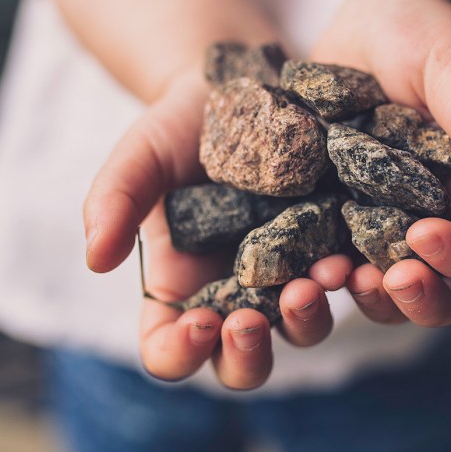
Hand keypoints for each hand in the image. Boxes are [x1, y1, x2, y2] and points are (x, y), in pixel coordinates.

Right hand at [83, 69, 344, 388]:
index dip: (179, 353)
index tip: (197, 322)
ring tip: (315, 278)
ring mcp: (285, 276)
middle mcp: (235, 295)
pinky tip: (354, 259)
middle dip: (247, 354)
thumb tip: (96, 259)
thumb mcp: (139, 158)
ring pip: (299, 330)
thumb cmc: (176, 130)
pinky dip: (351, 282)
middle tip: (251, 320)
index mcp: (180, 290)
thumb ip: (113, 202)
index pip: (169, 352)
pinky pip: (342, 282)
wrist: (235, 88)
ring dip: (306, 318)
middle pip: (241, 363)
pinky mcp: (326, 247)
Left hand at [311, 0, 450, 325]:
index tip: (423, 234)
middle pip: (445, 291)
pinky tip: (287, 263)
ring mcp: (379, 224)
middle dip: (416, 298)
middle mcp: (433, 220)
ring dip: (360, 296)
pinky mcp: (332, 217)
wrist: (368, 26)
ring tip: (325, 277)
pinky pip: (326, 258)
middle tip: (378, 279)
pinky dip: (310, 270)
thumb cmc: (423, 31)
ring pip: (384, 290)